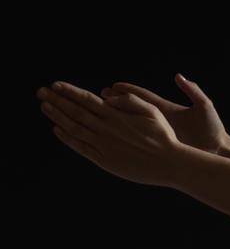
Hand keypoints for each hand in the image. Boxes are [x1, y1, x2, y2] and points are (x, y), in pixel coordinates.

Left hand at [37, 80, 186, 188]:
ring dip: (57, 116)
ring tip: (44, 106)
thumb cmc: (164, 137)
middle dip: (56, 100)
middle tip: (40, 92)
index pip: (86, 99)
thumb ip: (130, 100)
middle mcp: (106, 129)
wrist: (170, 164)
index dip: (69, 91)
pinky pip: (80, 147)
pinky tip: (58, 129)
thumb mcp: (152, 111)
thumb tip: (108, 95)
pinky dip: (67, 137)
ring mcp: (104, 145)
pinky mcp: (105, 160)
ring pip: (74, 127)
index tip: (54, 85)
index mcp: (116, 116)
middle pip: (75, 112)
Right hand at [101, 73, 229, 154]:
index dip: (128, 90)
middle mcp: (161, 119)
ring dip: (118, 118)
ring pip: (135, 123)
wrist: (219, 150)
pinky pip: (142, 139)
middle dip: (117, 101)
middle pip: (134, 108)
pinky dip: (129, 135)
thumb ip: (192, 91)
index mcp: (168, 108)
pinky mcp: (162, 144)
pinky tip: (116, 136)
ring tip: (101, 113)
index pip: (144, 96)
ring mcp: (160, 132)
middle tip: (98, 95)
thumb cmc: (214, 129)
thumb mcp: (204, 107)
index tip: (113, 85)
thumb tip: (179, 76)